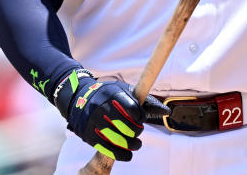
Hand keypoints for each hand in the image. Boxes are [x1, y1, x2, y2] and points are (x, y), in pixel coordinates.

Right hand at [54, 70, 169, 161]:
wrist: (79, 98)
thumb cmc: (109, 96)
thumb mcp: (124, 92)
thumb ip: (145, 101)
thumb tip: (167, 111)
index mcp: (113, 94)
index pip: (132, 109)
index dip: (140, 117)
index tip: (140, 119)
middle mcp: (102, 107)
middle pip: (126, 126)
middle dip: (136, 132)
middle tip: (138, 132)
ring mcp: (94, 122)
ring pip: (118, 139)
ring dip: (131, 145)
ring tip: (136, 145)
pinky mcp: (89, 135)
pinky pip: (107, 149)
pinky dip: (120, 154)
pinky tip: (128, 154)